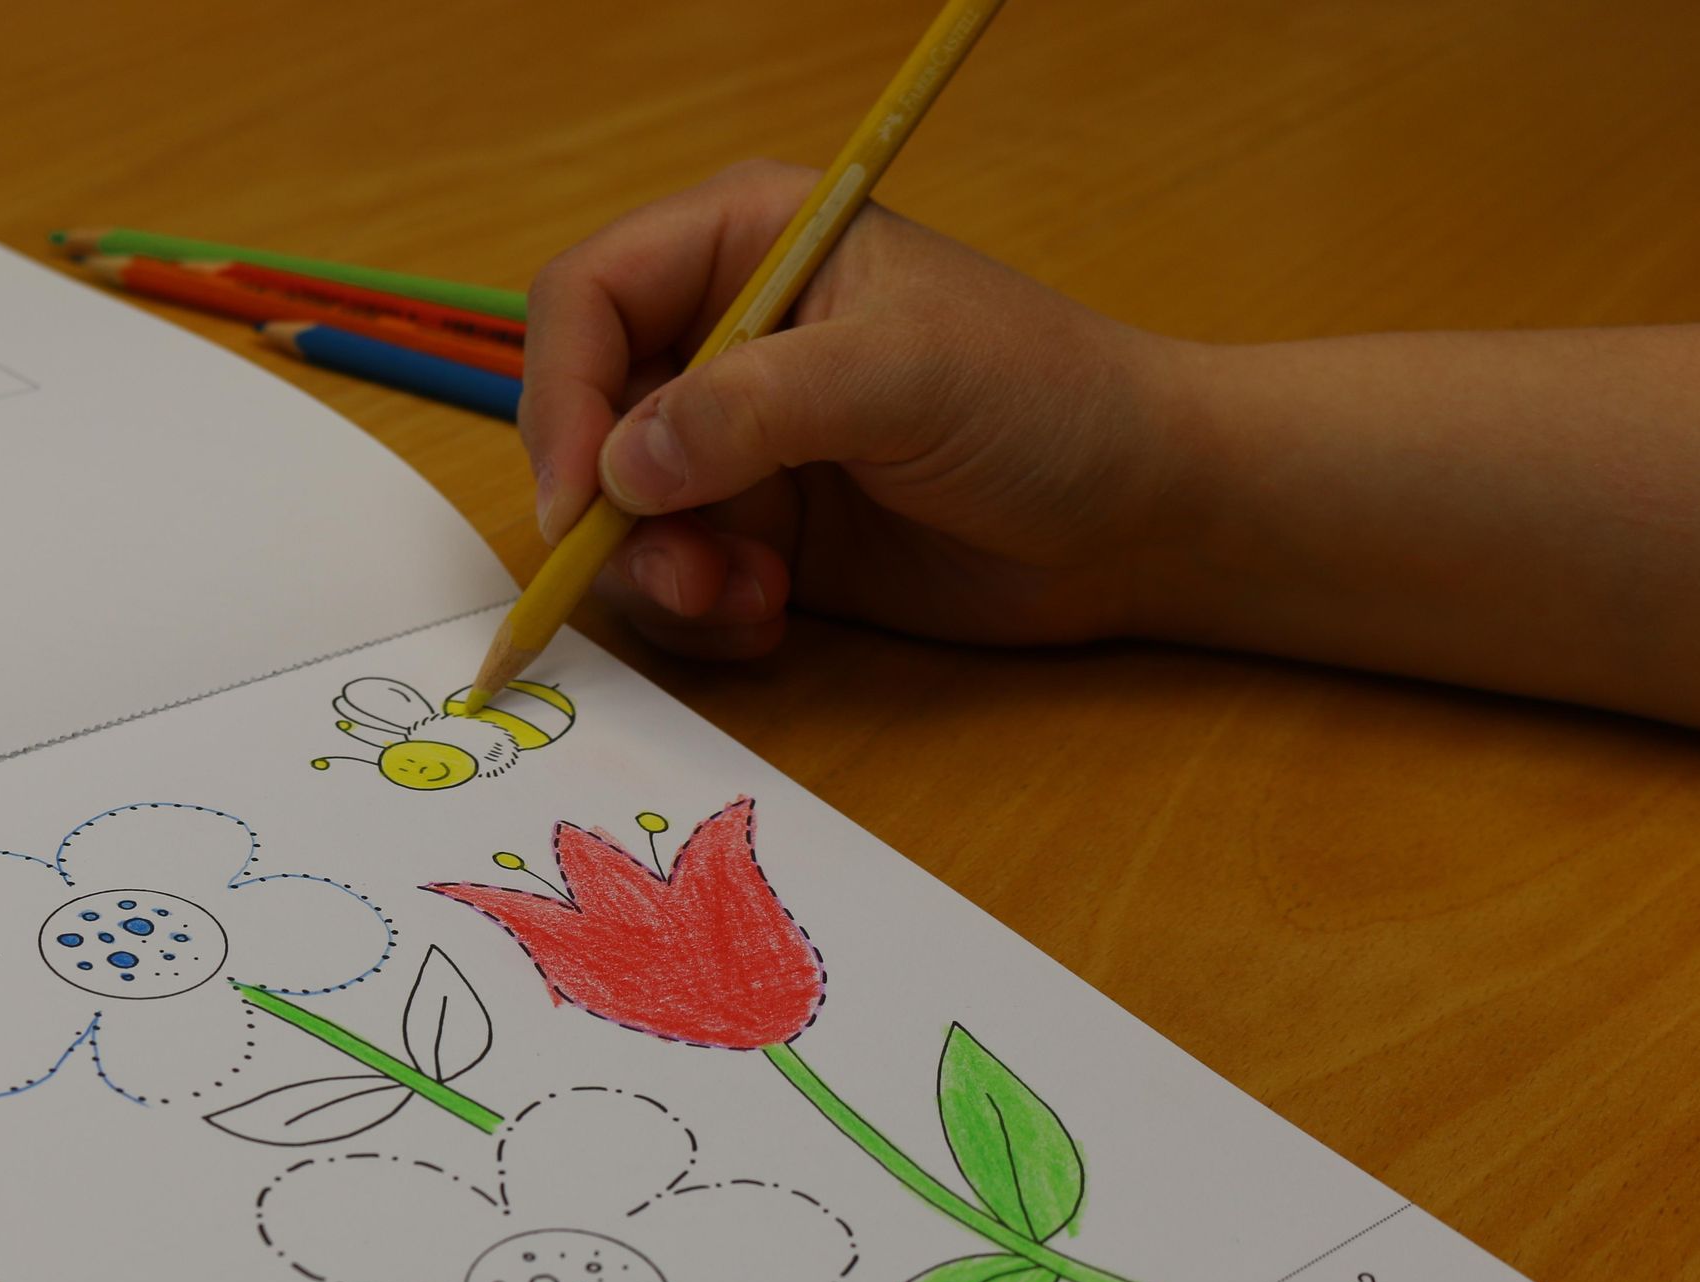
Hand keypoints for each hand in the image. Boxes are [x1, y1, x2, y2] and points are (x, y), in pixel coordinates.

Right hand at [520, 160, 1191, 658]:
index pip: (587, 300)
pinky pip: (669, 584)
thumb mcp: (904, 376)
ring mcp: (734, 446)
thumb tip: (624, 465)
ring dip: (658, 576)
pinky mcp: (757, 536)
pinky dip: (700, 616)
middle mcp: (720, 341)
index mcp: (743, 245)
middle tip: (682, 573)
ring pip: (614, 519)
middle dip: (609, 512)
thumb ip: (757, 407)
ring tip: (747, 600)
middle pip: (579, 420)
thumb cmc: (1047, 402)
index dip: (558, 395)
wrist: (1140, 518)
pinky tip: (773, 618)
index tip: (580, 496)